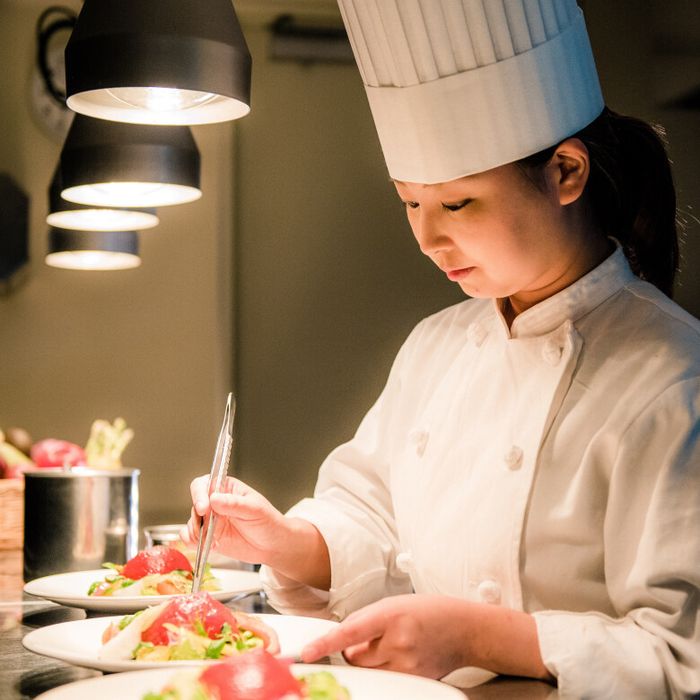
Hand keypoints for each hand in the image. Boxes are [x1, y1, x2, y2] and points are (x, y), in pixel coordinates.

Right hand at [181, 475, 330, 588]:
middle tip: (208, 529)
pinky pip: (190, 537)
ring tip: (213, 539)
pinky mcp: (208, 537)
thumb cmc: (268, 522)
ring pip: (191, 522)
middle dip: (198, 517)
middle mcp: (215, 503)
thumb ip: (235, 504)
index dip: (199, 494)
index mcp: (226, 488)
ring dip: (197, 532)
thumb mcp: (255, 510)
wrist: (272, 546)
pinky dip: (193, 542)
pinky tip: (208, 545)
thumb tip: (214, 499)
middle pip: (194, 503)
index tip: (204, 508)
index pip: (204, 484)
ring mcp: (210, 520)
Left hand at [301, 594, 468, 678]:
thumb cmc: (428, 611)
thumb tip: (341, 637)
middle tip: (375, 637)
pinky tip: (402, 655)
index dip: (325, 644)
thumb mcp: (394, 603)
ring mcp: (407, 665)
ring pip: (367, 670)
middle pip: (354, 656)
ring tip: (391, 645)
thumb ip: (367, 619)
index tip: (306, 653)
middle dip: (355, 649)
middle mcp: (398, 642)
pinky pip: (384, 678)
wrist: (464, 629)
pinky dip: (385, 669)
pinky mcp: (414, 681)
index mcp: (391, 615)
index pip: (350, 633)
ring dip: (369, 660)